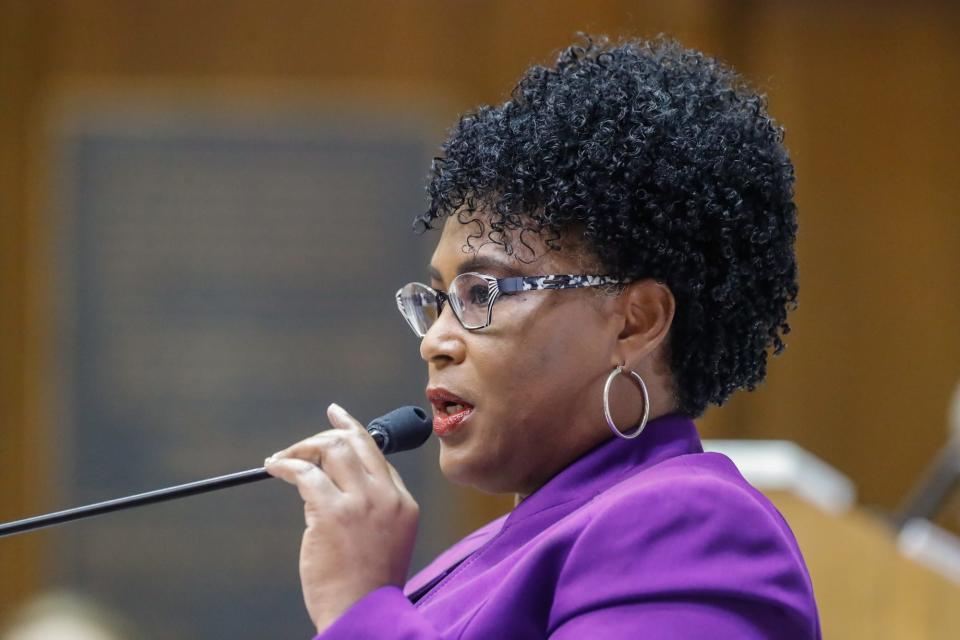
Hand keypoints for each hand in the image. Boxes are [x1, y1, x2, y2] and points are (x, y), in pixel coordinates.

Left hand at [265, 403, 419, 633]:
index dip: (354, 436)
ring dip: (302, 447)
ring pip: (332, 448)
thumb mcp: (387, 541)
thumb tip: (334, 485)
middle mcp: (386, 496)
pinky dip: (286, 464)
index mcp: (403, 503)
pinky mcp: (332, 512)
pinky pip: (304, 472)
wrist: (363, 613)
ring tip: (283, 458)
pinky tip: (274, 467)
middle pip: (357, 443)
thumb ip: (373, 510)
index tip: (338, 423)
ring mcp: (361, 502)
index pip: (377, 456)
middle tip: (306, 439)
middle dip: (330, 431)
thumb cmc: (367, 588)